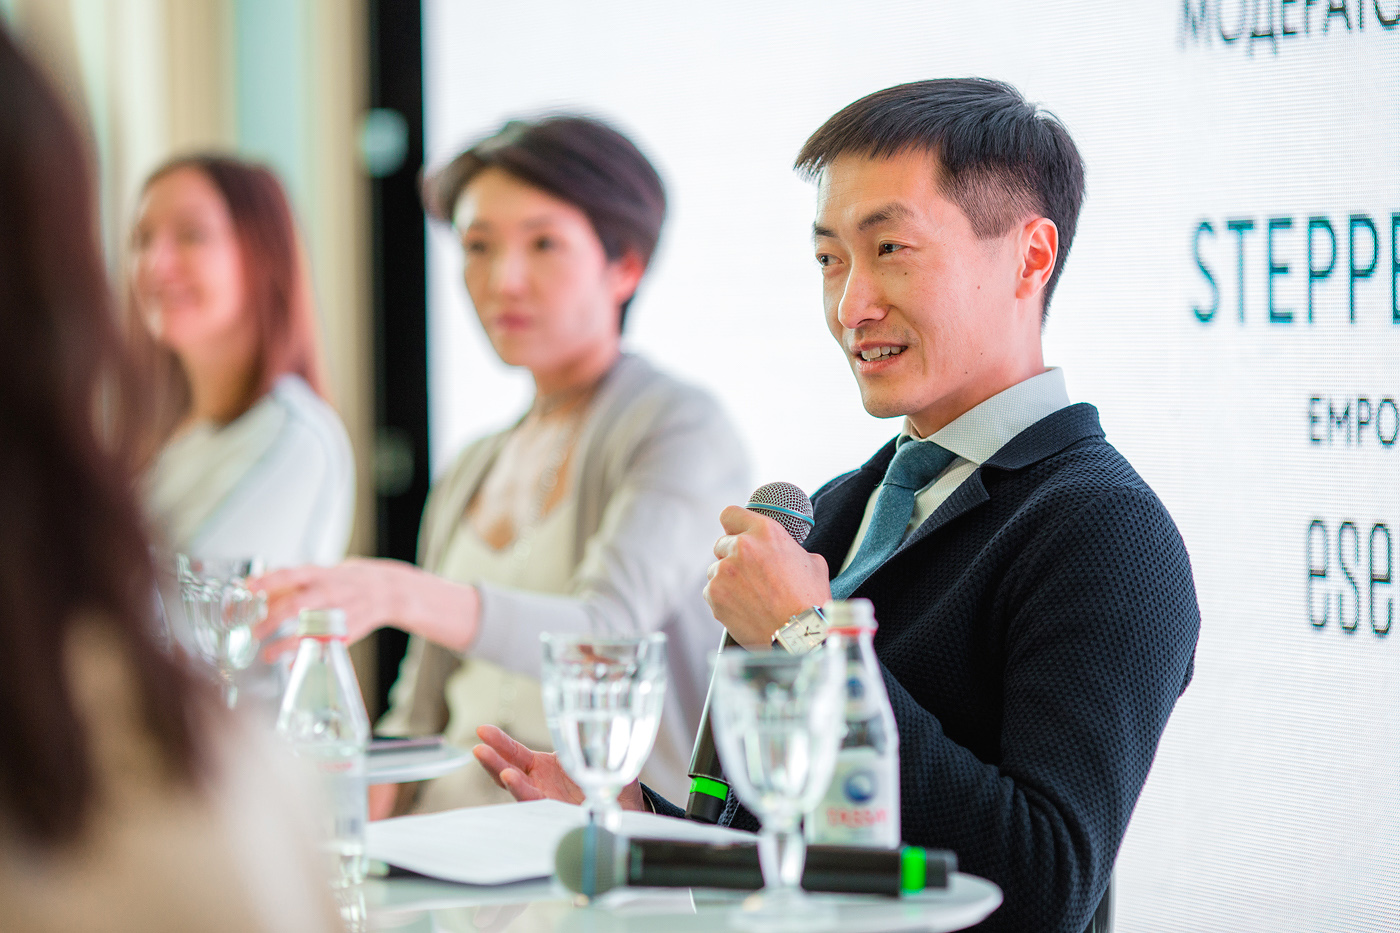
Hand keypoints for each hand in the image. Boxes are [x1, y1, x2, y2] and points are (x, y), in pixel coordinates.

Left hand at [250, 558, 480, 657]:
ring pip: (309, 628)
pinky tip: (292, 664)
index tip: (245, 589)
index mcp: (320, 574)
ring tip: (268, 654)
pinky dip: (307, 656)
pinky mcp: (348, 630)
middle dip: (270, 620)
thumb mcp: (322, 573)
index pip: (288, 574)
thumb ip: (292, 583)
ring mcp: (340, 612)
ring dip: (285, 643)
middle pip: (295, 604)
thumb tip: (256, 589)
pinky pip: (324, 645)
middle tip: (253, 632)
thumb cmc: (346, 581)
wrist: (388, 590)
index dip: (266, 581)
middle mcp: (330, 591)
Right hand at [472, 725, 645, 810]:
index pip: (515, 753)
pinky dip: (525, 793)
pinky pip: (538, 803)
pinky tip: (515, 782)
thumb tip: (602, 708)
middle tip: (478, 747)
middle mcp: (539, 783)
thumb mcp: (600, 752)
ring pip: (520, 789)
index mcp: (544, 766)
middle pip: (508, 770)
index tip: (482, 730)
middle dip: (493, 759)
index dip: (499, 742)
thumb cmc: (606, 778)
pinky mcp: (556, 813)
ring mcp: (546, 798)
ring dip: (507, 778)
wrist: (624, 808)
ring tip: (500, 768)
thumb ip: (594, 735)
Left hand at [704, 506, 831, 648]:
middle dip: (732, 557)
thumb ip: (789, 549)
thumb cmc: (810, 600)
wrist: (799, 635)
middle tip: (750, 575)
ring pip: (716, 570)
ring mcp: (724, 571)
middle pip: (721, 544)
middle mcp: (741, 546)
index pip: (731, 514)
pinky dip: (723, 599)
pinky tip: (743, 608)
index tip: (735, 534)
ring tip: (750, 597)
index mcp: (765, 531)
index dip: (733, 525)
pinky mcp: (714, 594)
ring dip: (727, 580)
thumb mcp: (811, 562)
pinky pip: (712, 592)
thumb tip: (784, 552)